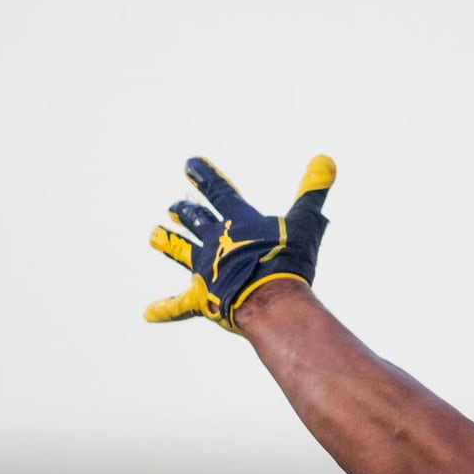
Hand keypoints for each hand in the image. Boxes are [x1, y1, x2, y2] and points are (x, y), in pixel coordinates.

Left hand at [144, 154, 335, 331]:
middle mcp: (215, 241)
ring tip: (154, 236)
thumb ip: (312, 191)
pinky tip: (148, 313)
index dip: (205, 176)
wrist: (270, 299)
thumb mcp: (305, 221)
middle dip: (185, 212)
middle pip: (195, 221)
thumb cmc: (289, 259)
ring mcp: (204, 269)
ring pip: (181, 252)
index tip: (190, 164)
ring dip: (168, 243)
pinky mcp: (201, 297)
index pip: (218, 191)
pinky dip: (166, 309)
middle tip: (174, 206)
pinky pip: (179, 305)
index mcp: (237, 221)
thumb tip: (326, 160)